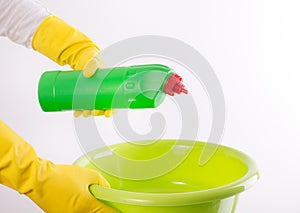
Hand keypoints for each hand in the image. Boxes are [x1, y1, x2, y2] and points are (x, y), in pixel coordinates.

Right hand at [0, 121, 117, 212]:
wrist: (39, 179)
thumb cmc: (61, 176)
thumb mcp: (88, 175)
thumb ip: (101, 183)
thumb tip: (107, 189)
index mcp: (87, 206)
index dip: (115, 211)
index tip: (122, 210)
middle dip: (102, 208)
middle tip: (105, 200)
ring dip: (91, 207)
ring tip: (87, 194)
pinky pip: (77, 212)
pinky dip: (81, 207)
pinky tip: (79, 197)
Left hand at [74, 52, 113, 117]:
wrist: (83, 59)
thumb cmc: (94, 62)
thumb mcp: (94, 62)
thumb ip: (92, 65)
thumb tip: (87, 74)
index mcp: (110, 88)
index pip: (113, 103)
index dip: (111, 110)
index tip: (108, 114)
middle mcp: (102, 94)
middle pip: (103, 108)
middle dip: (98, 112)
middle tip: (94, 112)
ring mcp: (93, 95)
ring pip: (93, 108)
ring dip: (89, 113)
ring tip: (84, 113)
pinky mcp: (84, 95)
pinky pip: (83, 105)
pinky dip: (79, 110)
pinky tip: (76, 113)